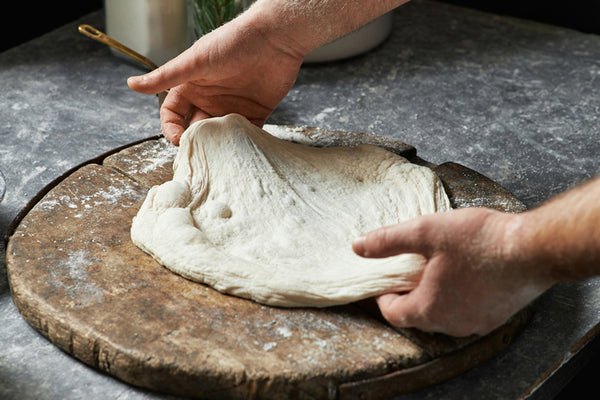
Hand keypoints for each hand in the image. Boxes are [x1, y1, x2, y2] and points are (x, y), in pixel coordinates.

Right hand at [127, 13, 303, 144]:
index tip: (178, 141)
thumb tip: (132, 84)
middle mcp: (210, 98)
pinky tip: (241, 147)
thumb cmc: (233, 42)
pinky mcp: (256, 113)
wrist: (275, 38)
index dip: (171, 129)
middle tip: (201, 153)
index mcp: (192, 86)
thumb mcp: (195, 61)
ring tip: (221, 153)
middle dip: (196, 143)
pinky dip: (243, 143)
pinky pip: (246, 135)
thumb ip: (166, 77)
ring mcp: (232, 107)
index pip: (173, 113)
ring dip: (219, 145)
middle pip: (196, 128)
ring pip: (220, 135)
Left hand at [352, 208, 553, 336]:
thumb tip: (358, 246)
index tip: (383, 280)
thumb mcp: (426, 232)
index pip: (393, 313)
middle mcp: (452, 325)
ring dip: (433, 297)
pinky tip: (462, 275)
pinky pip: (466, 312)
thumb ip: (388, 240)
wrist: (534, 249)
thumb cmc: (481, 241)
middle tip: (407, 272)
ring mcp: (477, 324)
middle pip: (418, 316)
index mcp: (430, 309)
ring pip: (443, 315)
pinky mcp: (497, 317)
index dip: (383, 296)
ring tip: (434, 270)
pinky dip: (457, 298)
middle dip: (408, 295)